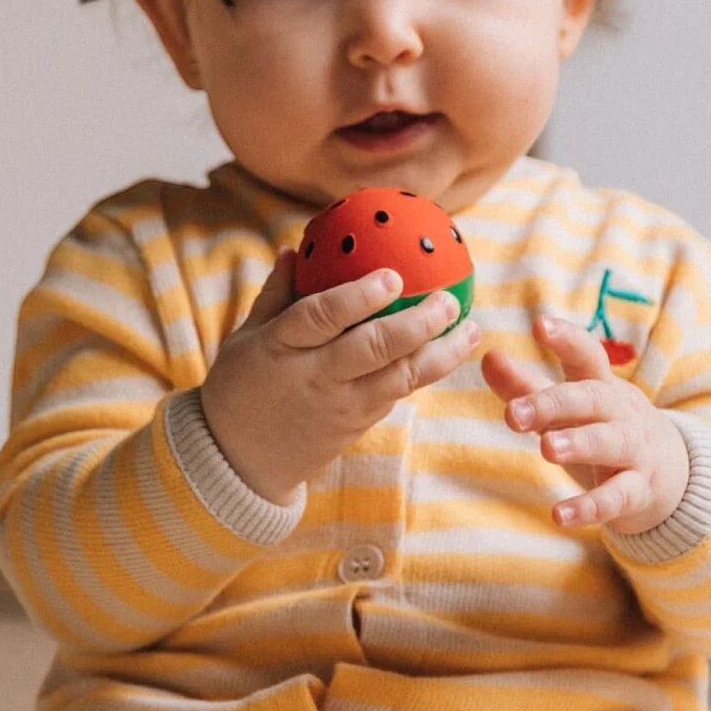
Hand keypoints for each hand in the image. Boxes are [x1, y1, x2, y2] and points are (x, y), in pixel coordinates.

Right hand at [201, 249, 480, 503]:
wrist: (239, 461)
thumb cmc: (239, 389)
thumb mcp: (245, 339)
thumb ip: (274, 295)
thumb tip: (294, 249)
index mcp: (282, 347)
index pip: (321, 317)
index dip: (359, 297)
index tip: (394, 277)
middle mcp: (316, 376)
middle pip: (373, 348)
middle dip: (417, 324)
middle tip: (450, 300)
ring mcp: (341, 405)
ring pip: (399, 378)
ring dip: (441, 354)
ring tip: (471, 328)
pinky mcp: (358, 424)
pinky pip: (396, 395)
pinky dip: (424, 372)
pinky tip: (450, 351)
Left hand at [480, 313, 690, 534]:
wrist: (671, 475)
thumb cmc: (604, 431)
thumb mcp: (569, 409)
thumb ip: (527, 387)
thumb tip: (488, 356)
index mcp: (601, 386)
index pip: (587, 355)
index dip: (567, 339)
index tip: (540, 326)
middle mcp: (621, 413)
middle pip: (592, 399)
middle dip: (555, 404)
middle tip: (515, 413)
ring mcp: (634, 451)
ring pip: (610, 442)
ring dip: (580, 444)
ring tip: (547, 448)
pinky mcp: (639, 490)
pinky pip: (616, 497)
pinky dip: (590, 507)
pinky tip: (560, 515)